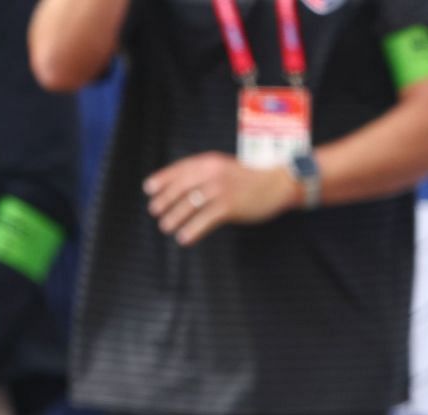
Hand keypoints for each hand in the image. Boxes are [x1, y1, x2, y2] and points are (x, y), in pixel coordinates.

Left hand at [144, 152, 299, 246]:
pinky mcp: (229, 207)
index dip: (162, 179)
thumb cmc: (248, 178)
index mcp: (209, 162)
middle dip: (164, 201)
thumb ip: (202, 174)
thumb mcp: (223, 168)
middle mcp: (212, 174)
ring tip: (166, 227)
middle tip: (155, 211)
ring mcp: (220, 190)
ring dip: (173, 218)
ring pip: (188, 206)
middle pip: (179, 188)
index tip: (148, 189)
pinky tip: (184, 238)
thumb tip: (176, 189)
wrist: (279, 183)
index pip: (179, 169)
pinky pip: (204, 221)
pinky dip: (191, 231)